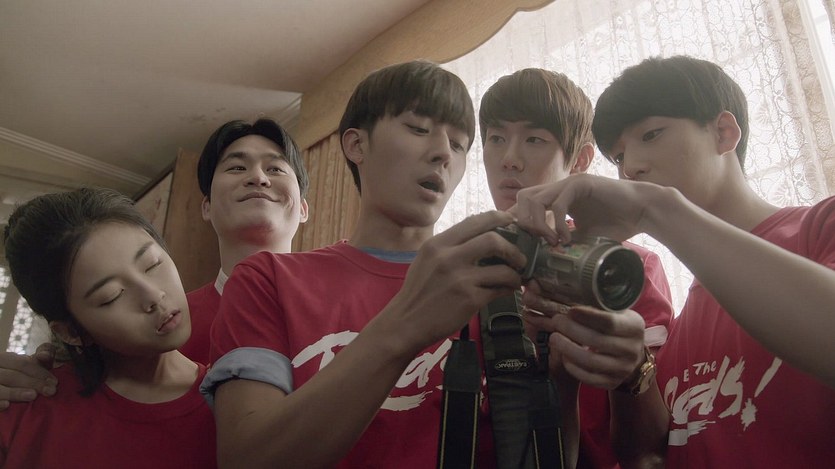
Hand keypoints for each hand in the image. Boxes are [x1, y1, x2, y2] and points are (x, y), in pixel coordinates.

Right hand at [0, 343, 58, 409]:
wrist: (0, 385)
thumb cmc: (14, 375)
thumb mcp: (25, 366)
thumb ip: (39, 359)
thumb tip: (46, 355)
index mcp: (3, 359)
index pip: (22, 364)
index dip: (40, 372)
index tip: (55, 382)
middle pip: (12, 376)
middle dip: (33, 383)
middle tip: (50, 391)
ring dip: (15, 392)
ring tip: (33, 396)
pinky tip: (6, 405)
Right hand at [389, 211, 526, 352]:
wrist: (406, 323)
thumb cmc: (418, 292)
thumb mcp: (427, 260)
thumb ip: (449, 247)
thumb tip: (481, 236)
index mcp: (437, 244)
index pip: (474, 222)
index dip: (498, 218)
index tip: (511, 222)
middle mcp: (448, 257)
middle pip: (493, 240)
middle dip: (513, 249)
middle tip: (519, 258)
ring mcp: (460, 279)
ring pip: (502, 269)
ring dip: (515, 274)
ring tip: (515, 278)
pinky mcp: (469, 299)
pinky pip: (499, 290)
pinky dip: (507, 289)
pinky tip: (507, 290)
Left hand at [511, 174, 659, 245]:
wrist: (643, 211)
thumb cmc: (616, 223)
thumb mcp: (582, 237)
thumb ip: (562, 241)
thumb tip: (543, 257)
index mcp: (556, 198)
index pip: (524, 205)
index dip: (519, 223)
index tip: (524, 245)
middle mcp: (559, 188)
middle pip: (522, 199)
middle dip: (524, 223)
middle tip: (537, 243)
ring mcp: (568, 184)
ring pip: (534, 199)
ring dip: (538, 224)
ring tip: (553, 242)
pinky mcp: (581, 183)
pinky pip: (557, 203)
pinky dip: (558, 224)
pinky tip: (566, 238)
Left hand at [521, 280, 645, 389]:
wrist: (631, 357)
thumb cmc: (617, 328)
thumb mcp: (616, 314)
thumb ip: (598, 307)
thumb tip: (566, 296)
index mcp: (634, 327)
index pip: (609, 322)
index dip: (588, 316)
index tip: (570, 310)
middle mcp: (632, 349)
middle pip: (596, 340)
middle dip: (571, 330)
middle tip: (555, 321)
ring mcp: (622, 369)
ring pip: (590, 361)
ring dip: (567, 349)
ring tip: (553, 337)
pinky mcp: (611, 383)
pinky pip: (588, 378)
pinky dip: (572, 367)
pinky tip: (564, 356)